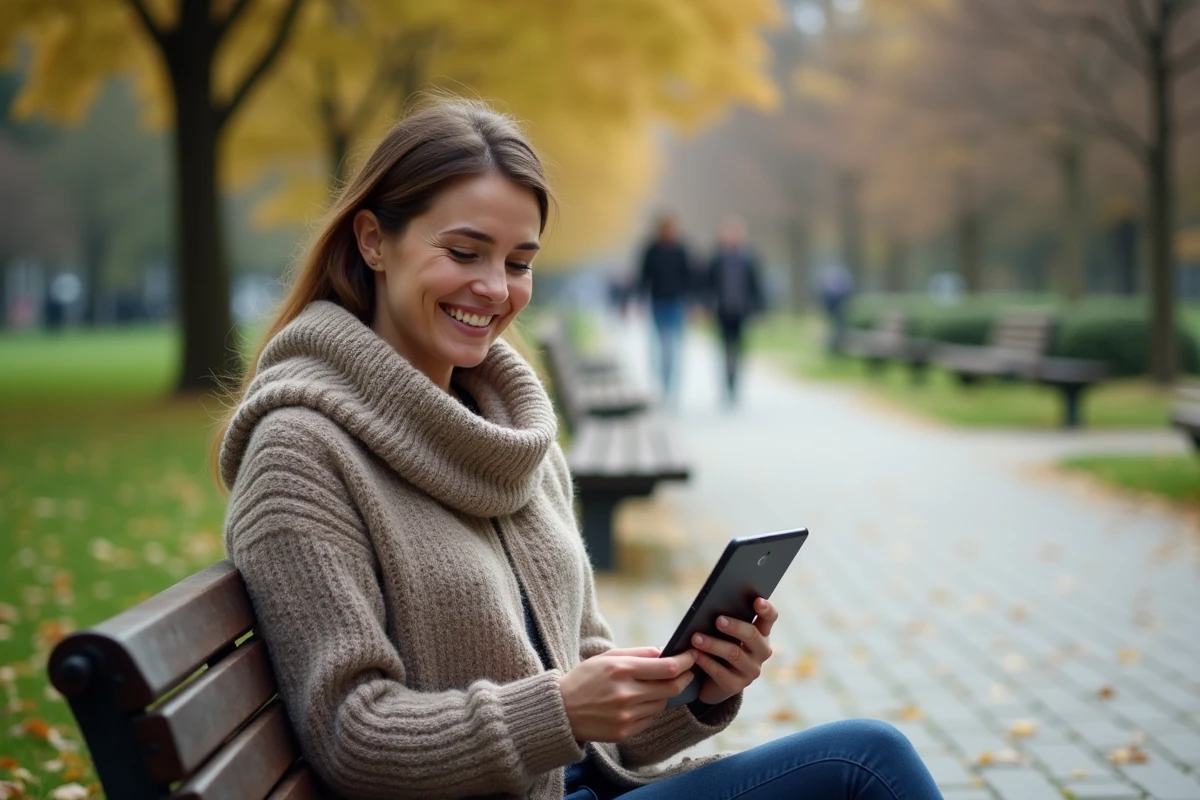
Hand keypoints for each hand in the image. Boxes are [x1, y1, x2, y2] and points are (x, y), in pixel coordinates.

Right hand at [559, 646, 694, 742]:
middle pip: (671, 688)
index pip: (667, 668)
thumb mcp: (607, 657)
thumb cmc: (584, 679)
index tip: (692, 656)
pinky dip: (649, 709)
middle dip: (684, 678)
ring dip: (663, 694)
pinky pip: (649, 719)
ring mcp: (626, 716)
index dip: (685, 662)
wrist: (560, 711)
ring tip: (651, 687)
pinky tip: (636, 703)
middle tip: (687, 672)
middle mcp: (626, 694)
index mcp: (621, 670)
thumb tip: (664, 652)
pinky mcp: (624, 732)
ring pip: (662, 704)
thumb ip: (637, 653)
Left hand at [690, 597, 777, 704]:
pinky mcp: (735, 686)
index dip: (766, 609)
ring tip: (695, 637)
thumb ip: (724, 621)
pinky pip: (720, 672)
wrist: (711, 682)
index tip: (757, 601)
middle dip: (735, 626)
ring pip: (734, 653)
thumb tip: (709, 607)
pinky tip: (694, 654)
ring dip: (713, 644)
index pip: (769, 619)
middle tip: (718, 620)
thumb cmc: (718, 648)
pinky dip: (705, 661)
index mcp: (760, 634)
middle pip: (752, 635)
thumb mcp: (724, 634)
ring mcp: (750, 671)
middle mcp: (760, 652)